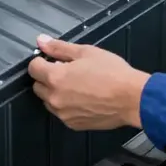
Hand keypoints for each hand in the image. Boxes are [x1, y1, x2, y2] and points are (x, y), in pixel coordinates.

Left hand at [27, 34, 149, 130]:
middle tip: (67, 71)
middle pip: (38, 86)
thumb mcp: (85, 52)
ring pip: (49, 101)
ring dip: (56, 92)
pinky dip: (67, 105)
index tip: (52, 59)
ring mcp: (64, 114)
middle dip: (47, 77)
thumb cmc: (112, 73)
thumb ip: (59, 47)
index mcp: (55, 78)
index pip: (33, 68)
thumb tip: (41, 41)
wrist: (132, 98)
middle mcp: (55, 98)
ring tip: (78, 85)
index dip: (41, 61)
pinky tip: (84, 98)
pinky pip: (62, 113)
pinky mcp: (74, 124)